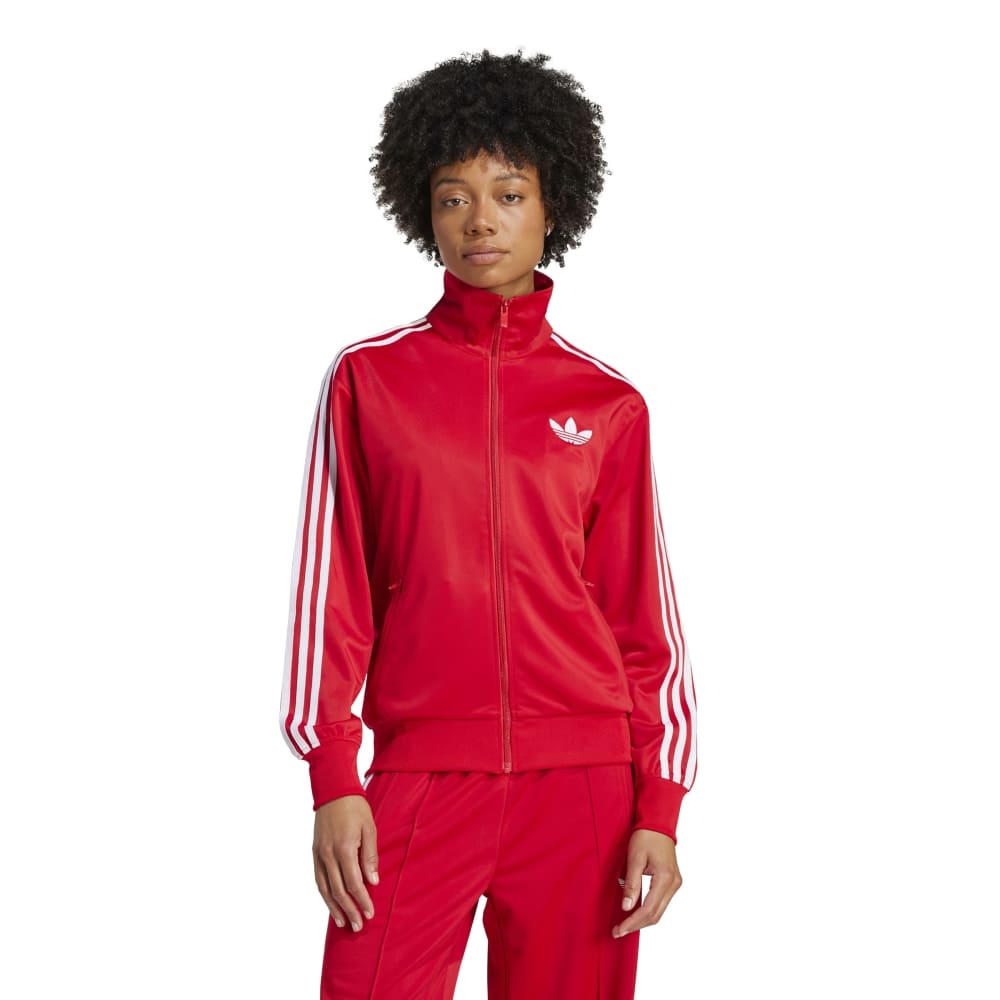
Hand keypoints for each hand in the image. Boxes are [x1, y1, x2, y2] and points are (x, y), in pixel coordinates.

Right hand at [312, 795, 379, 931]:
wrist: (333, 790)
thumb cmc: (356, 807)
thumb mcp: (370, 828)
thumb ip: (370, 856)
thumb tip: (373, 882)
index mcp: (344, 849)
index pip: (354, 883)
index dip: (362, 901)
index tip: (370, 913)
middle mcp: (328, 855)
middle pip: (339, 891)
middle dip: (349, 910)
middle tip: (358, 926)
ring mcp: (319, 854)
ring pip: (325, 888)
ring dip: (334, 907)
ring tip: (342, 922)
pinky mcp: (314, 852)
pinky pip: (318, 878)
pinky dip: (324, 894)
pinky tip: (330, 903)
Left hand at [611, 829, 681, 937]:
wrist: (658, 823)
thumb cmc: (645, 836)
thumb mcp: (635, 858)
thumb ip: (632, 883)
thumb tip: (627, 907)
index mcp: (666, 878)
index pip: (649, 909)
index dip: (633, 922)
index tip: (619, 930)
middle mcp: (674, 884)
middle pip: (656, 915)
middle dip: (636, 925)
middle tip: (618, 932)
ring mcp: (675, 884)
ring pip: (659, 911)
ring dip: (642, 920)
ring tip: (624, 925)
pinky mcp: (672, 882)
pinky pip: (660, 902)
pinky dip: (648, 910)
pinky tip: (635, 912)